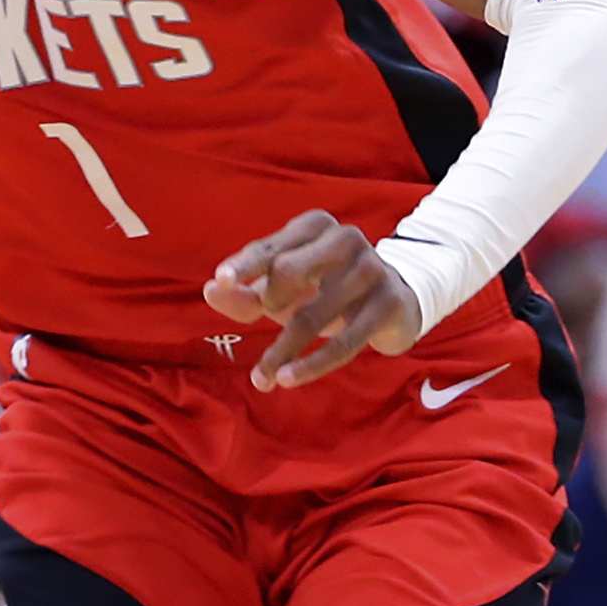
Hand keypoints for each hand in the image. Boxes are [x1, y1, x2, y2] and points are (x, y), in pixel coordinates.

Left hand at [205, 209, 423, 390]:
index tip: (221, 281)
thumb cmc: (325, 290)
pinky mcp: (390, 303)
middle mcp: (346, 239)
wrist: (395, 304)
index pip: (271, 248)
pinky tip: (287, 379)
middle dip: (269, 301)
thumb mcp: (285, 289)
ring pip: (313, 315)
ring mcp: (373, 268)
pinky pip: (345, 342)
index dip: (245, 265)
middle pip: (289, 271)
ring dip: (282, 350)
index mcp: (314, 226)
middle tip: (267, 314)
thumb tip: (211, 292)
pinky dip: (312, 364)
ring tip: (262, 378)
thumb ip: (246, 293)